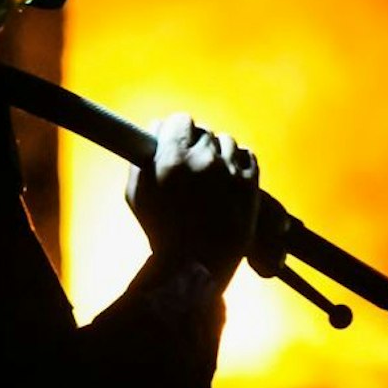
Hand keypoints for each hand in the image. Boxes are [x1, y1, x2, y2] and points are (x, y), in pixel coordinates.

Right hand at [126, 113, 260, 287]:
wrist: (197, 266)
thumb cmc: (162, 233)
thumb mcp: (137, 195)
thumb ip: (143, 158)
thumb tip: (154, 129)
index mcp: (172, 159)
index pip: (180, 120)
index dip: (177, 131)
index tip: (176, 141)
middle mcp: (203, 160)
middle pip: (204, 132)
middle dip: (197, 145)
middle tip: (193, 165)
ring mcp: (230, 171)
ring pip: (226, 141)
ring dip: (219, 153)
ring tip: (212, 176)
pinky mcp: (250, 183)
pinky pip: (246, 155)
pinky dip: (238, 162)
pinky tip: (230, 177)